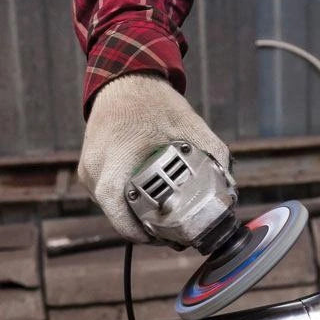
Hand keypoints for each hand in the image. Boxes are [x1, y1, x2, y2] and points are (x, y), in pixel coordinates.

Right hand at [78, 73, 229, 241]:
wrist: (124, 81)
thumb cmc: (155, 101)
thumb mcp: (190, 123)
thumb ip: (214, 153)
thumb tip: (230, 186)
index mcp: (116, 157)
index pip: (119, 209)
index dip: (140, 231)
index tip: (164, 238)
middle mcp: (94, 168)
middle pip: (118, 215)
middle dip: (145, 230)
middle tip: (175, 237)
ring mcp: (88, 171)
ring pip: (113, 209)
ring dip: (137, 218)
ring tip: (167, 223)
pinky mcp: (89, 171)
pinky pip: (110, 198)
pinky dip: (129, 205)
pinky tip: (151, 206)